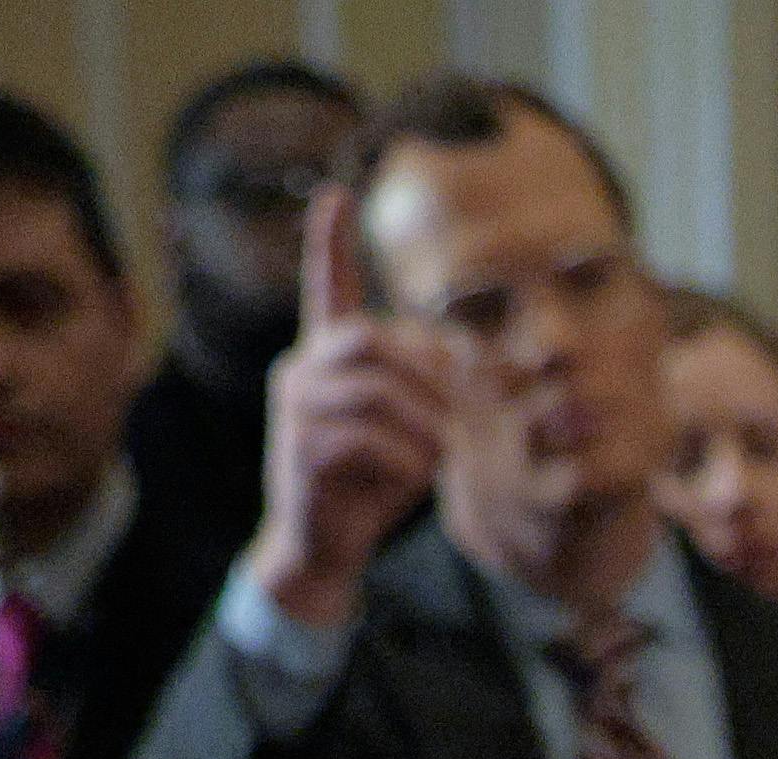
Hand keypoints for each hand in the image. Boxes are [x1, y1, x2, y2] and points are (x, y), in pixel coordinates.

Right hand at [246, 185, 450, 625]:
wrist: (324, 547)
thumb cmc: (374, 484)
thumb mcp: (414, 428)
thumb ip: (433, 390)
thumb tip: (483, 363)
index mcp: (327, 356)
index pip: (324, 287)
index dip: (327, 242)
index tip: (335, 192)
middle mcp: (301, 369)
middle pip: (368, 339)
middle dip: (426, 373)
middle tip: (463, 412)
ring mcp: (294, 407)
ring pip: (372, 389)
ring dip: (424, 419)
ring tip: (445, 450)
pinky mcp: (298, 449)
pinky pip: (365, 437)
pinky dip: (407, 456)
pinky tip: (419, 475)